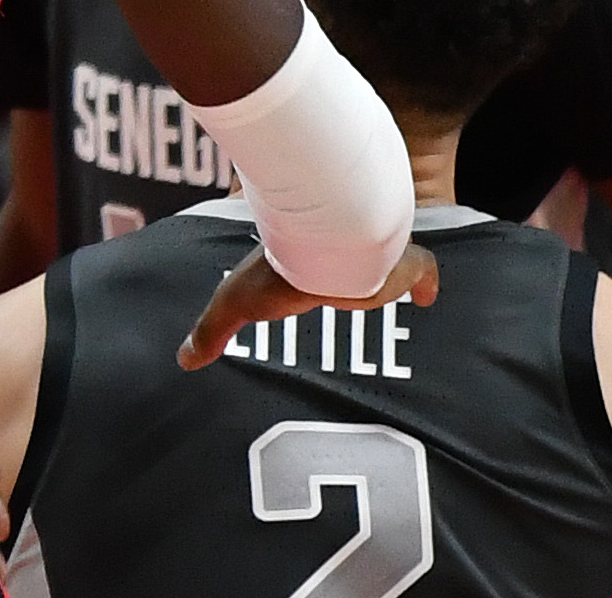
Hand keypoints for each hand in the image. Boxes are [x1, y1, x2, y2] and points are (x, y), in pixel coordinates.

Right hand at [177, 237, 440, 368]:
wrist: (328, 249)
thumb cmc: (280, 271)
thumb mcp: (238, 303)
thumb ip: (214, 331)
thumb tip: (184, 361)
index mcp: (304, 260)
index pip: (307, 260)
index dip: (308, 268)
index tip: (306, 284)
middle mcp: (342, 254)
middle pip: (349, 258)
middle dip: (353, 270)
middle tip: (354, 288)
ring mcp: (375, 259)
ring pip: (388, 260)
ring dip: (389, 273)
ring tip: (390, 291)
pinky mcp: (404, 266)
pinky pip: (423, 270)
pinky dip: (426, 283)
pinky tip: (427, 299)